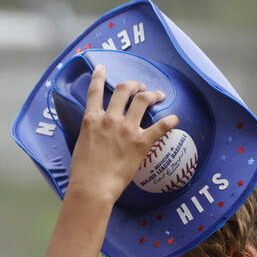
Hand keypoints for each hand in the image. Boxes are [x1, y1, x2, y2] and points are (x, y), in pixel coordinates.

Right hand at [66, 64, 178, 205]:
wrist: (92, 187)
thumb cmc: (83, 173)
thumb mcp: (81, 145)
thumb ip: (90, 134)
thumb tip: (95, 136)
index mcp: (92, 119)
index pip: (95, 91)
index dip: (99, 76)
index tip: (102, 68)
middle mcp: (109, 119)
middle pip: (124, 90)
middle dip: (134, 85)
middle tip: (140, 87)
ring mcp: (126, 130)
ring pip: (143, 100)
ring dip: (152, 95)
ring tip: (159, 95)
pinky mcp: (140, 143)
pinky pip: (160, 127)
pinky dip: (170, 121)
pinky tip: (175, 119)